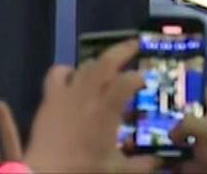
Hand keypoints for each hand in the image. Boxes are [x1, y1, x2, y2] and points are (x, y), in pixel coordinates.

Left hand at [23, 38, 157, 172]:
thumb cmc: (83, 170)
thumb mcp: (118, 170)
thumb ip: (141, 165)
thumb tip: (158, 162)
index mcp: (107, 110)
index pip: (127, 81)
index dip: (137, 78)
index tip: (142, 81)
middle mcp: (87, 95)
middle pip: (106, 62)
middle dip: (122, 50)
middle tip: (134, 44)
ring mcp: (66, 94)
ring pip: (84, 66)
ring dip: (97, 63)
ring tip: (106, 65)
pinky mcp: (48, 98)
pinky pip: (57, 73)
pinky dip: (67, 70)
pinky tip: (72, 77)